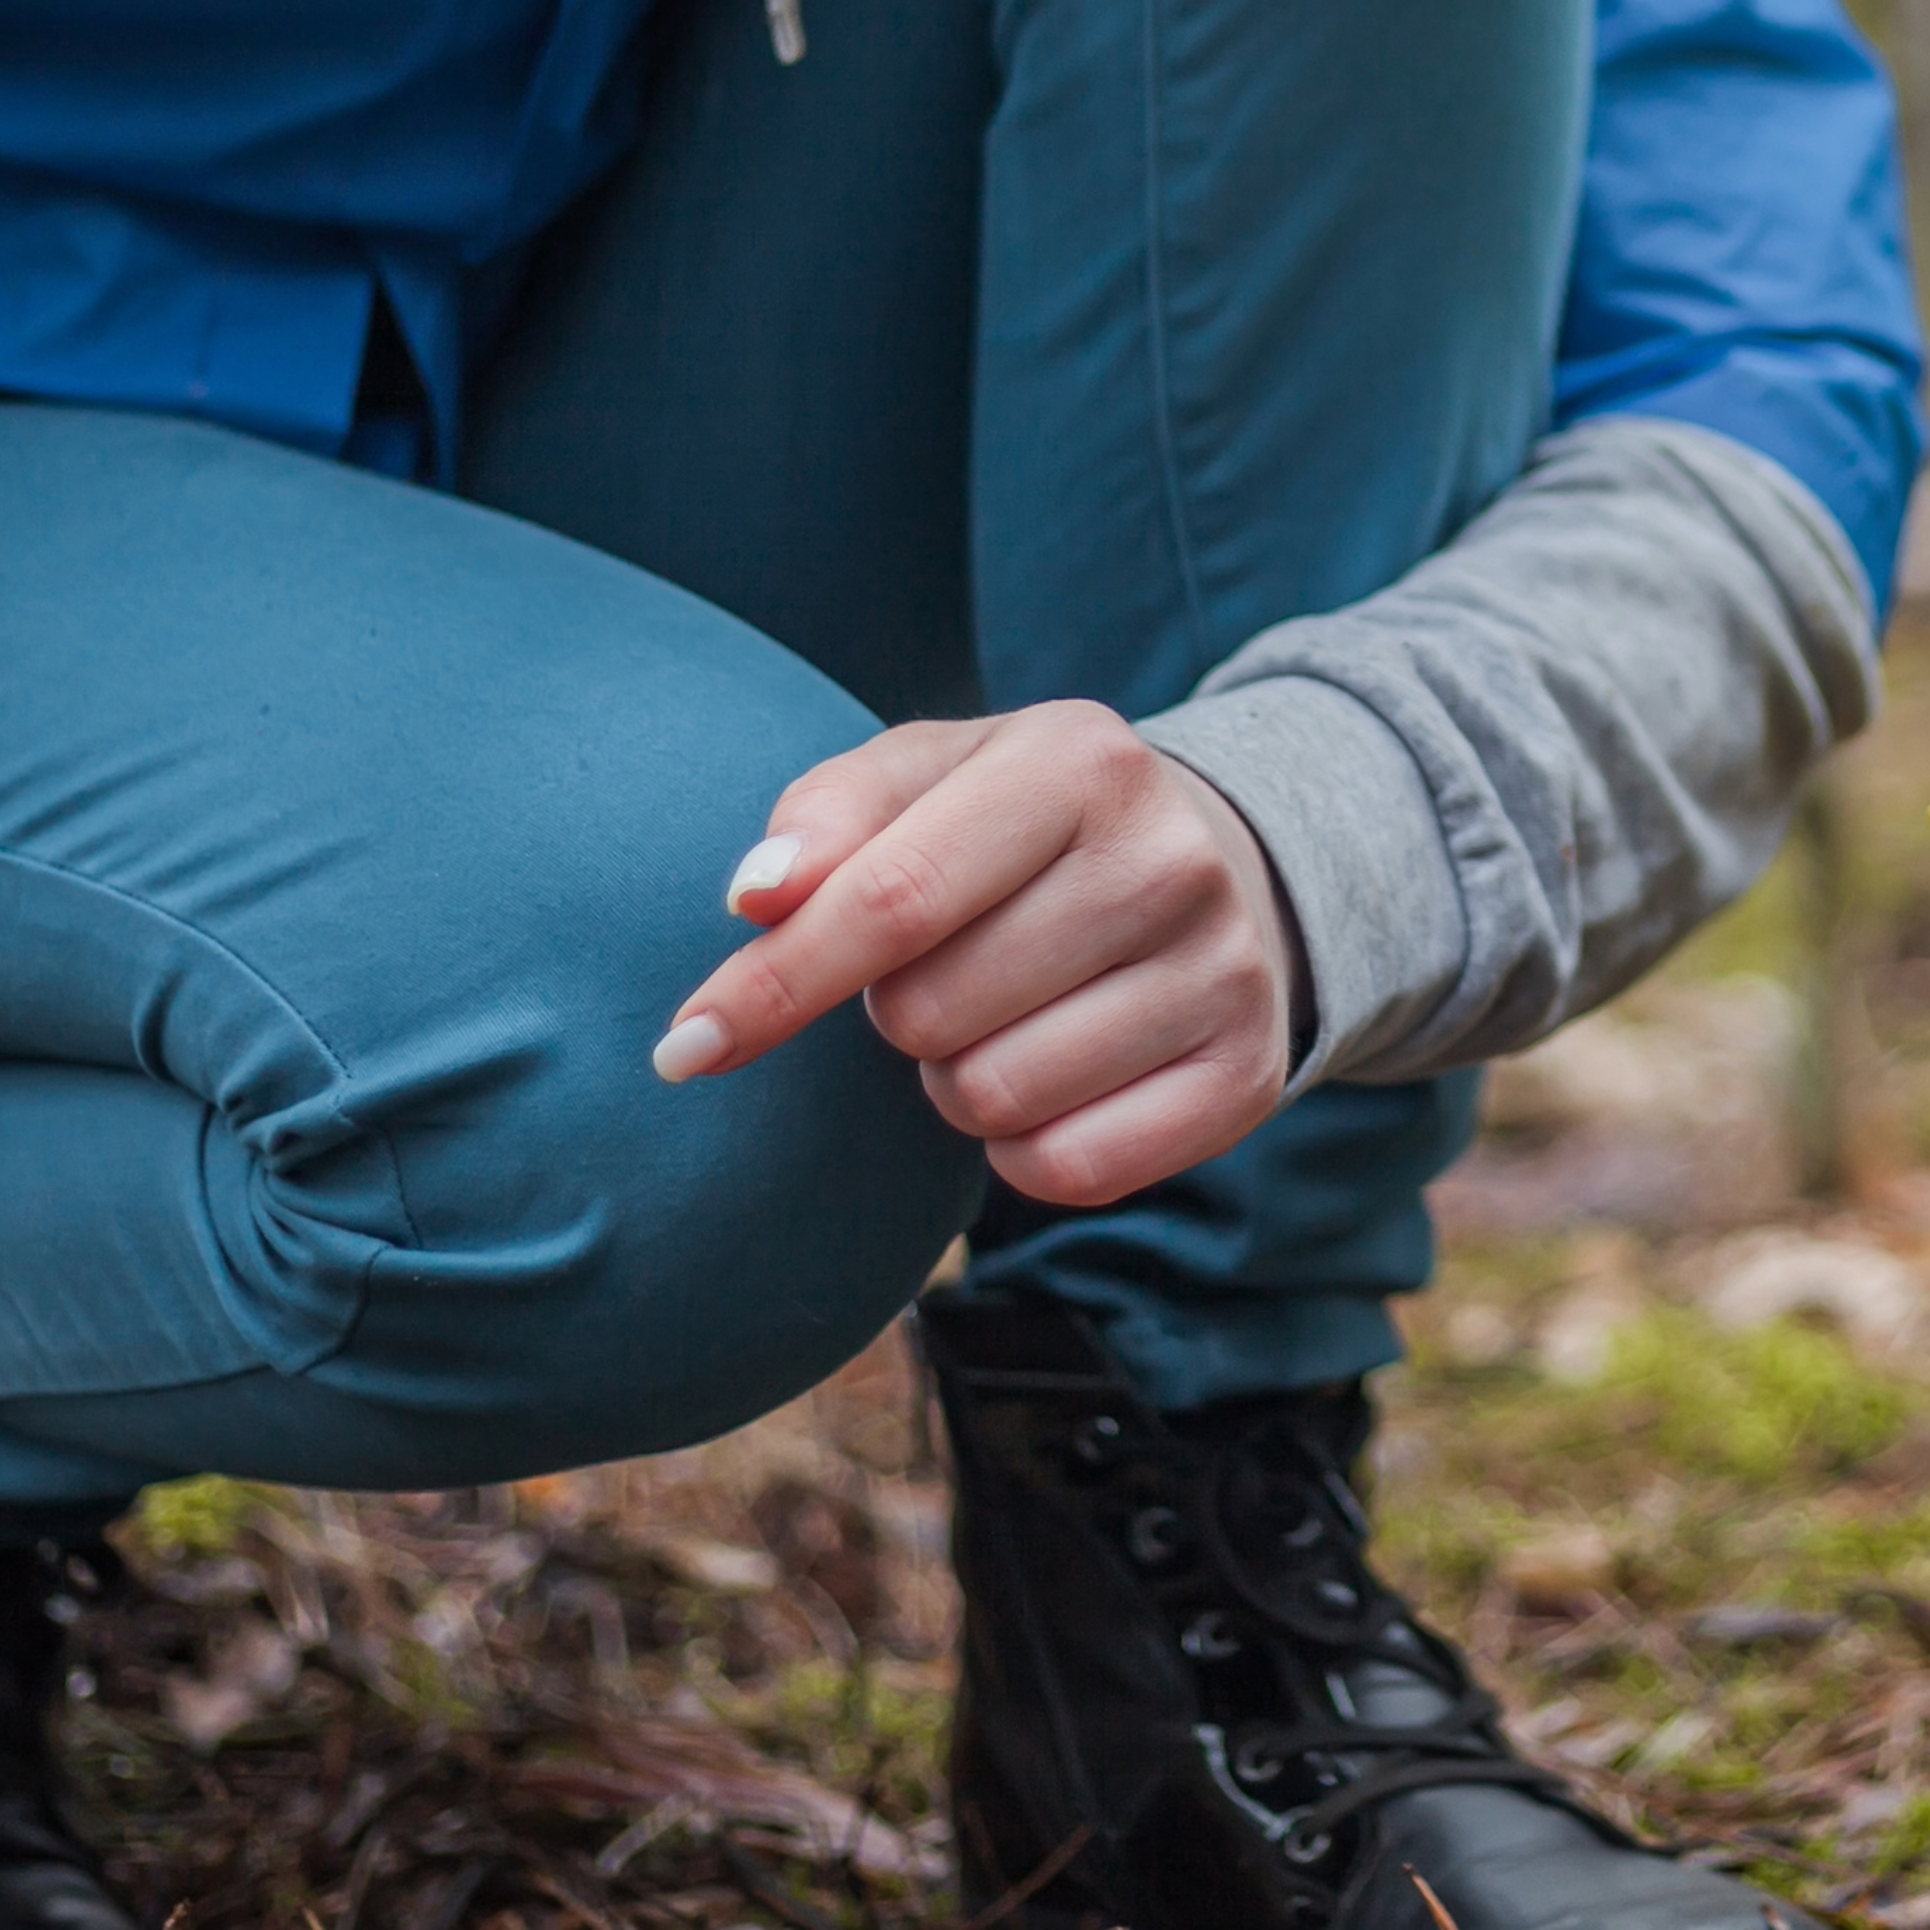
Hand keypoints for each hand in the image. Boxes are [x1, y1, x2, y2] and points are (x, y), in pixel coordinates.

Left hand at [646, 702, 1299, 1204]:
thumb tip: (755, 900)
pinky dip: (1024, 1147)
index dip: (774, 984)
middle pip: (930, 1013)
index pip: (892, 898)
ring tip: (1004, 1018)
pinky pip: (1070, 1170)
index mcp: (1079, 759)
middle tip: (948, 969)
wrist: (1226, 867)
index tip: (684, 1048)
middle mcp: (1170, 859)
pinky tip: (1055, 1078)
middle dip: (897, 1012)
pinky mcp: (1245, 1077)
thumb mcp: (933, 776)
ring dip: (957, 1078)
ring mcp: (1223, 972)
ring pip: (992, 1099)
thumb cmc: (1027, 825)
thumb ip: (829, 815)